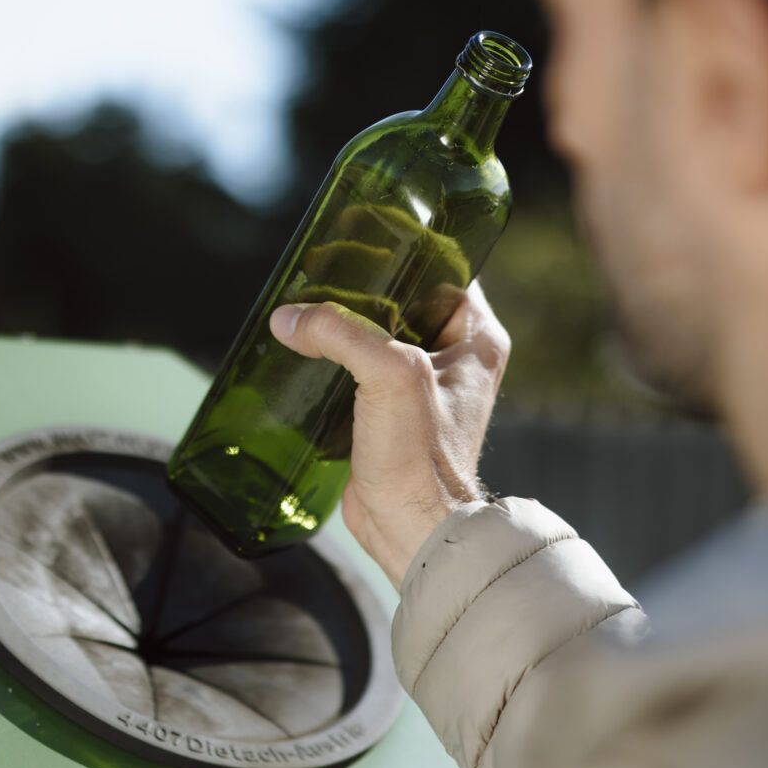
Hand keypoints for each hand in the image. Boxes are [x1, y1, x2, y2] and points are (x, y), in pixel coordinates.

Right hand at [269, 282, 508, 587]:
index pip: (443, 272)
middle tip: (322, 270)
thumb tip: (289, 319)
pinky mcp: (391, 412)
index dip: (404, 253)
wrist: (411, 529)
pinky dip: (334, 358)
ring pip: (378, 334)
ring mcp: (423, 386)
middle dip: (362, 288)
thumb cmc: (422, 459)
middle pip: (404, 300)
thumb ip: (342, 335)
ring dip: (344, 325)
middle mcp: (455, 358)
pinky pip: (360, 368)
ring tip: (306, 304)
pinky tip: (304, 348)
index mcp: (477, 339)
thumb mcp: (390, 377)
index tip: (362, 239)